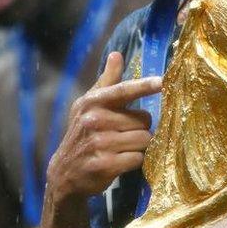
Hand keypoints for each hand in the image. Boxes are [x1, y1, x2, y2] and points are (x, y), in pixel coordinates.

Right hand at [47, 52, 159, 198]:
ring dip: (138, 146)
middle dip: (140, 128)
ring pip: (143, 139)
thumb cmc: (83, 133)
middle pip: (143, 120)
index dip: (144, 86)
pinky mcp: (104, 165)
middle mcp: (95, 120)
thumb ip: (107, 81)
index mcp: (93, 102)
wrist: (64, 173)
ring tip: (122, 148)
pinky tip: (120, 161)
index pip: (123, 90)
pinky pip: (137, 158)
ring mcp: (99, 143)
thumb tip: (116, 54)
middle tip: (124, 134)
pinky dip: (134, 161)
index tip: (162, 81)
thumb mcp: (89, 105)